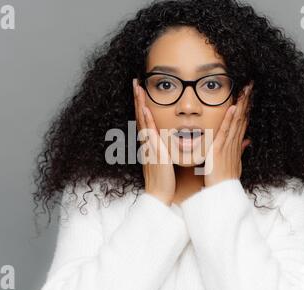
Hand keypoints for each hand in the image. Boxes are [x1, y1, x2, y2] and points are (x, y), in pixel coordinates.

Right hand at [133, 78, 175, 205]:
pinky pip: (149, 133)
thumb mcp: (163, 160)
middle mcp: (147, 142)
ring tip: (138, 88)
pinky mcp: (153, 151)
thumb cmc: (164, 179)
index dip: (142, 104)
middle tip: (135, 81)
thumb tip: (168, 140)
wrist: (159, 195)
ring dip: (140, 103)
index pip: (145, 119)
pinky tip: (146, 109)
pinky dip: (147, 120)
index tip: (141, 89)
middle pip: (141, 115)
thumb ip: (164, 148)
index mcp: (150, 143)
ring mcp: (149, 146)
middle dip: (138, 98)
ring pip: (143, 120)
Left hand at [203, 82, 253, 186]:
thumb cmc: (225, 178)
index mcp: (237, 144)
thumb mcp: (235, 162)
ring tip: (245, 89)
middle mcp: (235, 142)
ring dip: (241, 105)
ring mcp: (229, 145)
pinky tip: (233, 107)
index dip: (247, 106)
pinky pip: (226, 131)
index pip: (243, 121)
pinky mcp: (221, 149)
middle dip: (247, 100)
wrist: (222, 191)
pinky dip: (230, 119)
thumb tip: (248, 140)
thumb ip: (240, 150)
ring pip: (237, 121)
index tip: (250, 93)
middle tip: (251, 84)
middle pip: (243, 117)